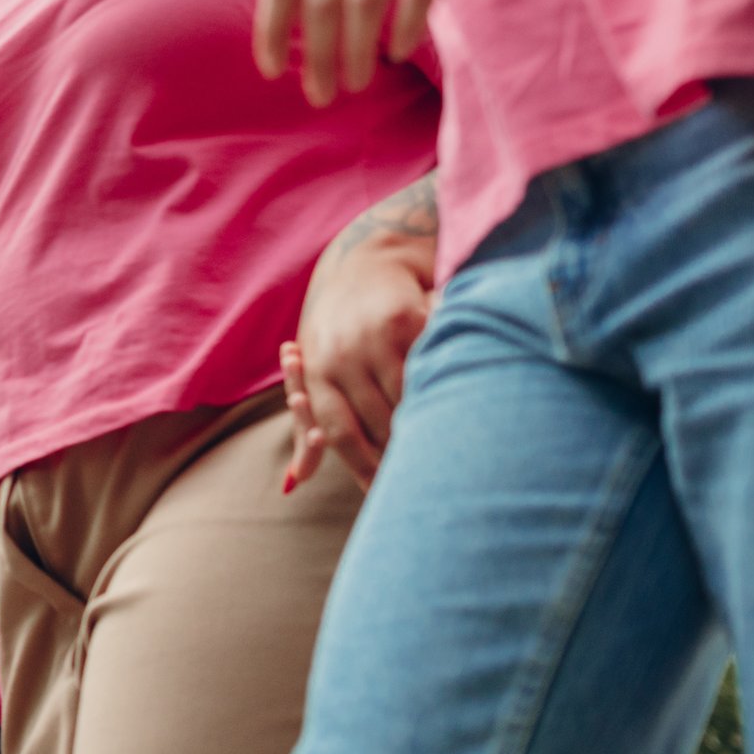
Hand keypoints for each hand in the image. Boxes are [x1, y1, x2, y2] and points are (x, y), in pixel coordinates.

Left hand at [280, 236, 434, 490]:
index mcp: (315, 371)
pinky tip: (460, 409)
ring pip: (406, 399)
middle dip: (400, 456)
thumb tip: (293, 484)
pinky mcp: (406, 320)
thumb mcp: (314, 369)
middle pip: (376, 422)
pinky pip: (429, 366)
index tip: (384, 495)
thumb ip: (309, 426)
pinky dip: (442, 389)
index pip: (339, 432)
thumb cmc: (337, 326)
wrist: (366, 258)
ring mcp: (373, 337)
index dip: (363, 468)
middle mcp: (339, 354)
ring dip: (426, 429)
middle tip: (424, 486)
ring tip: (446, 458)